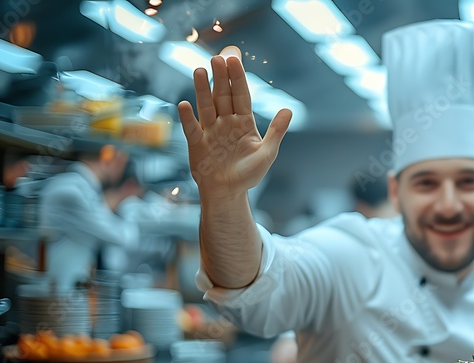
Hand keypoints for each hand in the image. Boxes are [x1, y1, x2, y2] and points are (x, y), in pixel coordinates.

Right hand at [177, 46, 291, 201]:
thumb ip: (276, 132)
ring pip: (206, 106)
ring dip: (202, 90)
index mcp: (244, 122)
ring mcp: (210, 131)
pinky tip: (185, 104)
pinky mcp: (197, 144)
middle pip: (222, 96)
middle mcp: (225, 122)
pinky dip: (188, 117)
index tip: (234, 59)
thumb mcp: (267, 153)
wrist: (228, 193)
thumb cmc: (248, 174)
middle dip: (220, 78)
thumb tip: (288, 110)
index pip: (241, 96)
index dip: (237, 78)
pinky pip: (192, 128)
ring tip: (199, 71)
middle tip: (218, 58)